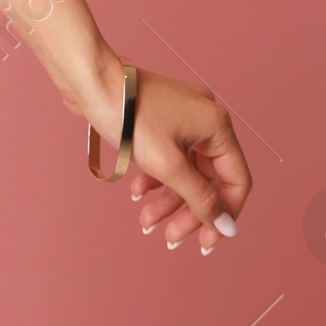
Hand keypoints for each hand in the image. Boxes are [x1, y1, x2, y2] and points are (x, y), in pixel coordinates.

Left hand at [96, 63, 251, 254]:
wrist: (90, 82)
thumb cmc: (129, 117)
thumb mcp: (169, 165)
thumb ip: (201, 199)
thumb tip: (227, 226)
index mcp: (217, 126)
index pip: (236, 181)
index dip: (224, 215)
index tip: (204, 243)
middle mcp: (206, 120)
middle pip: (208, 180)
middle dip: (188, 211)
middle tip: (170, 237)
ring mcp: (183, 118)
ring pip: (185, 171)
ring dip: (168, 200)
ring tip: (146, 221)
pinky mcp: (161, 120)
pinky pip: (169, 157)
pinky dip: (157, 178)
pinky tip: (138, 193)